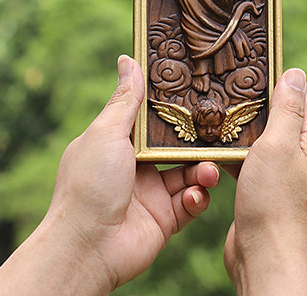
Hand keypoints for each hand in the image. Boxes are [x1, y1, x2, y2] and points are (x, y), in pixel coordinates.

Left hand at [0, 56, 219, 295]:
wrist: (86, 247)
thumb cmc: (89, 184)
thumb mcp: (107, 132)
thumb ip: (126, 99)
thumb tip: (129, 58)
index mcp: (120, 142)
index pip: (153, 118)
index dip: (176, 107)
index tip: (200, 90)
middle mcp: (137, 166)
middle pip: (177, 146)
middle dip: (199, 140)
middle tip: (219, 130)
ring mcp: (152, 193)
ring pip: (189, 173)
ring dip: (204, 170)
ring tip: (208, 170)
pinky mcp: (165, 219)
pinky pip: (191, 203)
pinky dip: (198, 197)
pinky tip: (196, 194)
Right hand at [223, 68, 306, 295]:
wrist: (264, 256)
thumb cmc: (272, 199)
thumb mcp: (277, 144)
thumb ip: (287, 107)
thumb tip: (296, 72)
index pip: (299, 96)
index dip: (275, 81)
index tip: (247, 71)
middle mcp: (306, 156)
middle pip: (280, 116)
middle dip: (255, 106)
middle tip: (227, 93)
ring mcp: (289, 174)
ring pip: (264, 139)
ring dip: (243, 131)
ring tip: (217, 117)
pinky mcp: (270, 189)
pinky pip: (254, 161)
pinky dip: (237, 154)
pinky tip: (216, 149)